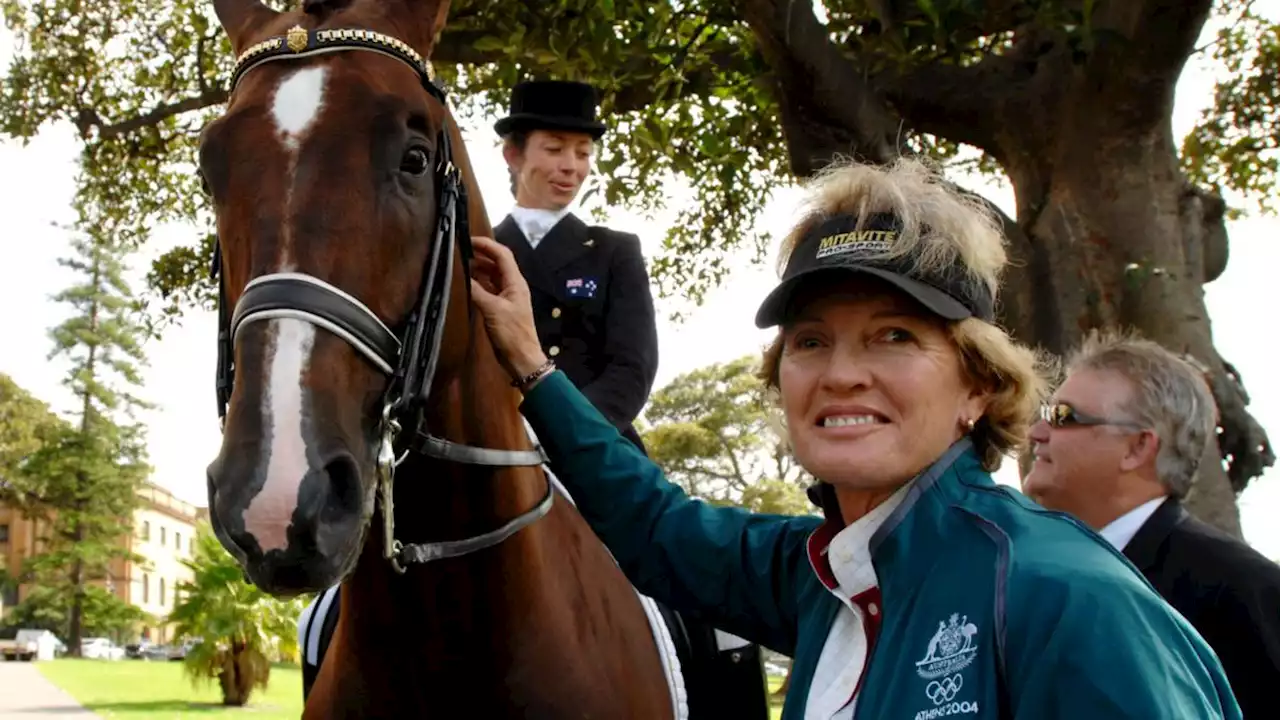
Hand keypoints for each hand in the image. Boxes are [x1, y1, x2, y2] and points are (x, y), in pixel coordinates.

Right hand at [469, 236, 548, 381]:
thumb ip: (476, 290)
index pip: (502, 255)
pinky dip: (478, 283)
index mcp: (515, 282)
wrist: (521, 358)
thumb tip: (460, 276)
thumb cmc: (511, 333)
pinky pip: (489, 288)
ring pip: (493, 275)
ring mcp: (508, 297)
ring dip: (479, 268)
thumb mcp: (492, 309)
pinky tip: (466, 283)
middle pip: (497, 263)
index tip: (467, 240)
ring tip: (460, 263)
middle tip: (460, 250)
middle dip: (481, 254)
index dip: (486, 245)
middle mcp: (513, 286)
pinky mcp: (501, 307)